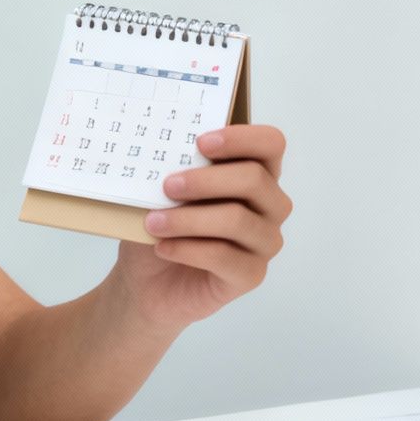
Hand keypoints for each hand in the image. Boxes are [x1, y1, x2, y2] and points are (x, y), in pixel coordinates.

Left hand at [112, 125, 290, 333]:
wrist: (148, 281)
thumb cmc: (162, 227)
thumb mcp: (162, 193)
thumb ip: (174, 169)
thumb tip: (164, 149)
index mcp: (256, 173)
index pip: (271, 144)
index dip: (242, 138)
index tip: (200, 143)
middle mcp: (269, 206)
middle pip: (254, 180)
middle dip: (206, 180)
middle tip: (168, 186)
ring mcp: (265, 242)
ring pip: (237, 220)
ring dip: (189, 219)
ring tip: (153, 222)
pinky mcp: (251, 274)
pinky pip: (224, 257)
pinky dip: (188, 249)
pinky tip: (162, 248)